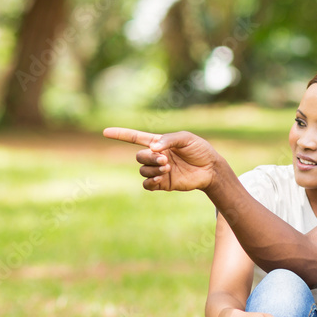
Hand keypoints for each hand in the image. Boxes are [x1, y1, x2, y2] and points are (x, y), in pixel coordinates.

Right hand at [103, 127, 219, 191]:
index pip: (135, 138)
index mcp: (159, 143)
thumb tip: (152, 148)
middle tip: (165, 160)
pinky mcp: (163, 183)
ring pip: (143, 170)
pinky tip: (159, 179)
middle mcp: (156, 156)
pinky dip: (149, 182)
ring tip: (167, 168)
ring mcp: (159, 171)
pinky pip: (147, 184)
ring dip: (152, 169)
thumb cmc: (200, 150)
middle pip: (139, 157)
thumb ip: (168, 140)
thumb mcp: (186, 139)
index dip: (121, 134)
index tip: (105, 132)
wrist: (211, 168)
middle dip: (150, 158)